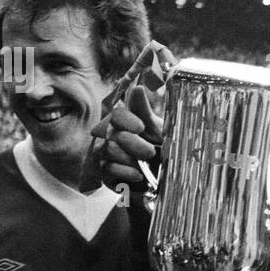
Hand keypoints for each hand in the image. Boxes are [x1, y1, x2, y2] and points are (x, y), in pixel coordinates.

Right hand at [90, 41, 172, 191]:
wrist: (165, 183)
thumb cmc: (162, 151)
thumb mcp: (158, 130)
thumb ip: (145, 111)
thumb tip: (136, 87)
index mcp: (125, 122)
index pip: (117, 114)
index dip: (127, 119)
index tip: (141, 126)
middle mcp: (112, 136)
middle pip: (113, 133)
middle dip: (133, 143)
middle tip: (150, 152)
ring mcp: (106, 155)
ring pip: (108, 151)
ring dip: (130, 159)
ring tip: (145, 165)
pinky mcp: (105, 174)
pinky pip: (107, 169)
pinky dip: (125, 173)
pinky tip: (138, 176)